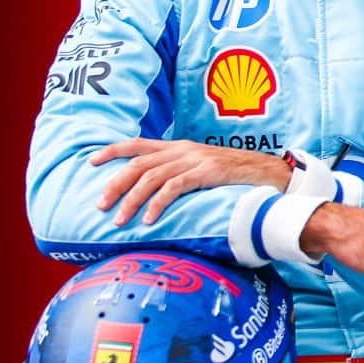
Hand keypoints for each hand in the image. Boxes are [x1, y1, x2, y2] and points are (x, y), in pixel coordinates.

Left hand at [91, 138, 288, 225]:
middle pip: (139, 163)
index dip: (113, 150)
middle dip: (114, 184)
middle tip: (100, 205)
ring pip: (152, 177)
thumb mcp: (204, 169)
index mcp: (180, 146)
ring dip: (131, 199)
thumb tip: (156, 193)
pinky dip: (158, 204)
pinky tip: (149, 219)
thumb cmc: (236, 177)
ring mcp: (196, 160)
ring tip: (119, 219)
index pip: (138, 143)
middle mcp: (184, 150)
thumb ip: (181, 174)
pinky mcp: (208, 172)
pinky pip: (174, 187)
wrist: (272, 173)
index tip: (91, 161)